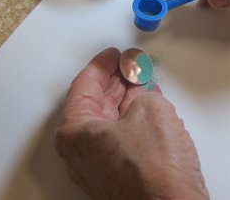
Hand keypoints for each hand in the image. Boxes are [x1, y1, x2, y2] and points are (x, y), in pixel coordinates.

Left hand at [52, 47, 208, 199]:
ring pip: (109, 120)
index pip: (84, 85)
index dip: (102, 64)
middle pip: (96, 103)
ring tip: (141, 81)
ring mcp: (97, 165)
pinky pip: (120, 136)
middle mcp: (80, 151)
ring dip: (126, 98)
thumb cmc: (155, 171)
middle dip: (115, 80)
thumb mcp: (150, 109)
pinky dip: (132, 118)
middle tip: (129, 64)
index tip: (112, 54)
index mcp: (75, 131)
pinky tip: (146, 106)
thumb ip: (140, 90)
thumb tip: (141, 89)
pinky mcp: (115, 175)